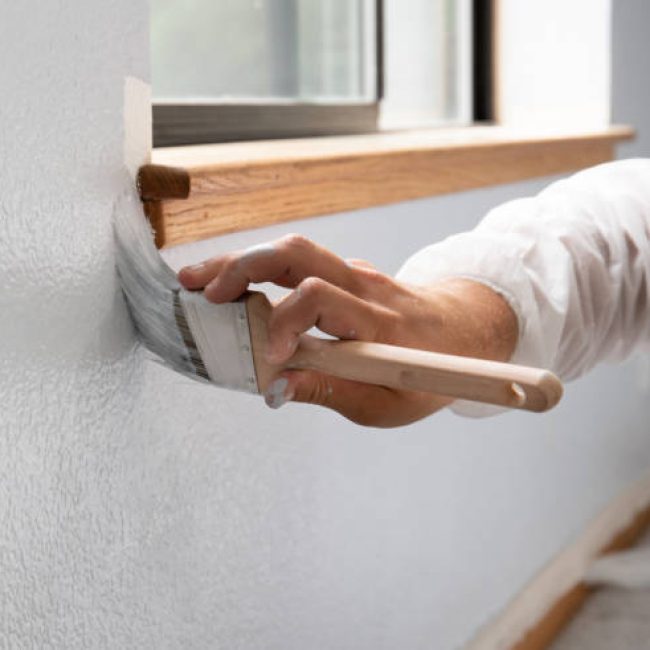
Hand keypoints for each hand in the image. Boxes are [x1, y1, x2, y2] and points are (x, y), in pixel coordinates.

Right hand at [178, 234, 517, 426]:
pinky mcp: (349, 273)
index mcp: (378, 324)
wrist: (465, 332)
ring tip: (200, 280)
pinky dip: (262, 268)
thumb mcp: (385, 402)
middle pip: (296, 254)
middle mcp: (365, 287)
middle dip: (242, 267)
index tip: (264, 355)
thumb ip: (328, 391)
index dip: (282, 322)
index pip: (318, 299)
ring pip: (294, 250)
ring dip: (242, 261)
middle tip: (200, 290)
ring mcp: (357, 274)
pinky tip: (235, 285)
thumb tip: (275, 387)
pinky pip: (301, 262)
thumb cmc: (430, 373)